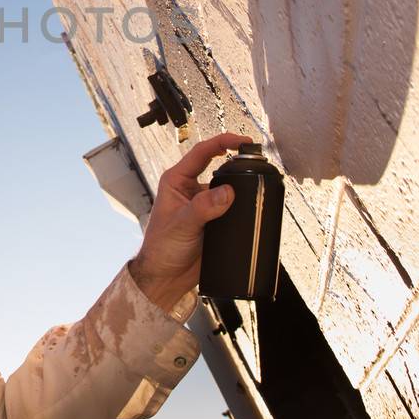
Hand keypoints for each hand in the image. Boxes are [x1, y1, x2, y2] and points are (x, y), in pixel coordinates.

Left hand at [130, 132, 253, 308]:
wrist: (166, 277)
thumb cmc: (161, 248)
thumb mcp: (181, 224)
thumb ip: (203, 207)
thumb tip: (227, 192)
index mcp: (176, 181)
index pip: (202, 152)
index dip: (223, 142)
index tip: (243, 142)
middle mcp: (191, 189)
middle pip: (218, 166)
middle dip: (237, 163)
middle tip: (256, 162)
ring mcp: (204, 204)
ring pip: (228, 187)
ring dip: (241, 186)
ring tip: (257, 184)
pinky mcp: (214, 220)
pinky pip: (232, 207)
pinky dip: (243, 206)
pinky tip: (252, 208)